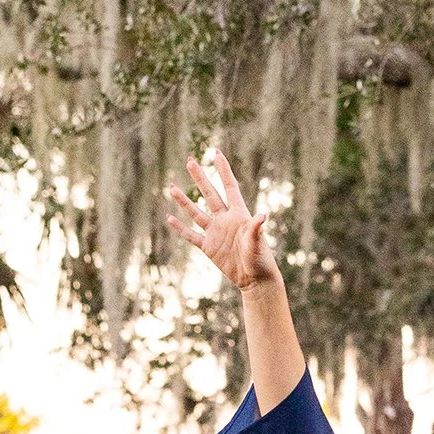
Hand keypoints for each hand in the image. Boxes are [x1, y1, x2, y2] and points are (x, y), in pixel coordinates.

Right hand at [166, 147, 278, 292]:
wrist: (254, 279)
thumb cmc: (260, 260)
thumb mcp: (258, 243)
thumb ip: (256, 229)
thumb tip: (263, 215)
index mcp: (239, 214)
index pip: (230, 187)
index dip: (223, 170)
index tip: (216, 153)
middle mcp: (225, 219)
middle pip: (209, 194)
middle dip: (200, 177)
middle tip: (190, 161)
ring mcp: (215, 232)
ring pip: (196, 213)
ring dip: (184, 201)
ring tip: (171, 187)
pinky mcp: (208, 247)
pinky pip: (192, 235)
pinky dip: (181, 228)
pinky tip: (170, 218)